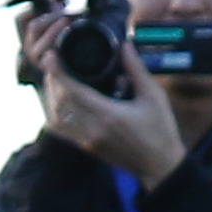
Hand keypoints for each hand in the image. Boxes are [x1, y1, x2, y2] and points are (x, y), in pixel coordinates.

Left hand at [21, 10, 181, 182]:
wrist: (159, 166)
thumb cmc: (160, 130)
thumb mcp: (154, 96)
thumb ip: (136, 69)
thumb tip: (125, 45)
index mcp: (109, 115)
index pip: (73, 91)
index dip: (57, 72)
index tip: (51, 56)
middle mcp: (93, 129)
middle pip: (59, 103)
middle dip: (52, 80)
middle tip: (53, 63)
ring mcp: (87, 141)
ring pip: (56, 117)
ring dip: (51, 97)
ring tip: (54, 79)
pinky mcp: (86, 147)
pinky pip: (62, 130)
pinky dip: (54, 114)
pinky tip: (58, 101)